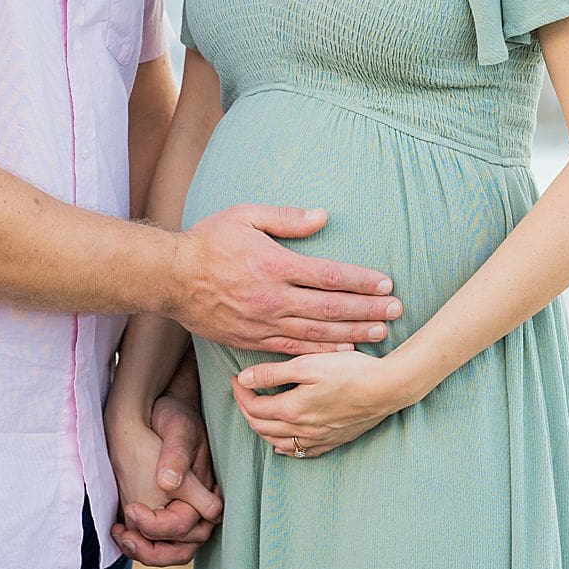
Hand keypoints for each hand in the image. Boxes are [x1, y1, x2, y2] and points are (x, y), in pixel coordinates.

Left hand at [107, 396, 222, 566]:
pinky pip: (154, 542)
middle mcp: (195, 510)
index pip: (185, 526)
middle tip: (124, 537)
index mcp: (205, 493)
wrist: (162, 410)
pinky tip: (117, 530)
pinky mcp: (162, 512)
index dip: (158, 525)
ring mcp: (179, 514)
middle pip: (179, 550)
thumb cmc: (174, 416)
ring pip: (166, 550)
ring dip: (142, 551)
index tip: (132, 509)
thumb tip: (168, 482)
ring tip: (118, 535)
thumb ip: (177, 455)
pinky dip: (137, 543)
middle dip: (151, 551)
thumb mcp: (178, 428)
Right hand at [172, 205, 401, 353]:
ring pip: (318, 332)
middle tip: (397, 311)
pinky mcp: (253, 341)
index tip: (385, 283)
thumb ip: (286, 218)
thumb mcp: (245, 215)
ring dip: (353, 333)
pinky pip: (295, 350)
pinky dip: (322, 352)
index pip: (330, 276)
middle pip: (332, 308)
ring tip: (381, 333)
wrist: (171, 278)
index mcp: (275, 266)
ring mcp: (264, 324)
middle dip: (368, 310)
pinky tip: (344, 353)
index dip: (361, 281)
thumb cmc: (208, 241)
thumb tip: (323, 217)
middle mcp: (274, 299)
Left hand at [231, 349, 413, 457]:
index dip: (240, 393)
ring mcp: (317, 439)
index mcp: (292, 409)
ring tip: (258, 411)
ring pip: (278, 442)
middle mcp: (302, 430)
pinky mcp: (332, 442)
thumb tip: (244, 379)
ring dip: (262, 428)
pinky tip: (283, 438)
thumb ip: (273, 373)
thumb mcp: (307, 364)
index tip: (236, 379)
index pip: (254, 408)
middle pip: (261, 427)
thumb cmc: (349, 371)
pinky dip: (284, 446)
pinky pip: (300, 452)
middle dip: (247, 410)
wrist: (385, 388)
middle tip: (243, 393)